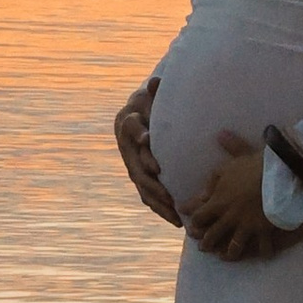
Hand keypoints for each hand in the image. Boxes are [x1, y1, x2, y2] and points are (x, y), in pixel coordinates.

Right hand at [113, 76, 180, 226]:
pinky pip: (147, 196)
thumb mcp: (150, 95)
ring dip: (157, 200)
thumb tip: (155, 81)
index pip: (131, 128)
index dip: (138, 133)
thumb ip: (154, 91)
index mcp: (128, 124)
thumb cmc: (149, 102)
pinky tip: (175, 221)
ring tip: (175, 214)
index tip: (147, 139)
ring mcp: (131, 164)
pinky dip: (160, 208)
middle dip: (151, 181)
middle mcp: (127, 148)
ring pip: (142, 186)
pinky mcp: (139, 177)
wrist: (138, 114)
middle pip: (136, 167)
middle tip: (166, 191)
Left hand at [187, 131, 283, 262]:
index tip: (190, 223)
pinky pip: (262, 247)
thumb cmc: (254, 166)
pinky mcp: (263, 231)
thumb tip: (211, 158)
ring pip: (233, 247)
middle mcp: (229, 217)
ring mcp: (246, 226)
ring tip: (224, 256)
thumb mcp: (233, 161)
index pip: (200, 216)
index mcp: (219, 201)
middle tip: (202, 247)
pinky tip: (262, 256)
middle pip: (212, 235)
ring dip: (228, 254)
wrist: (280, 175)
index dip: (194, 221)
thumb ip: (219, 165)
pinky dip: (262, 252)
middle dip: (206, 242)